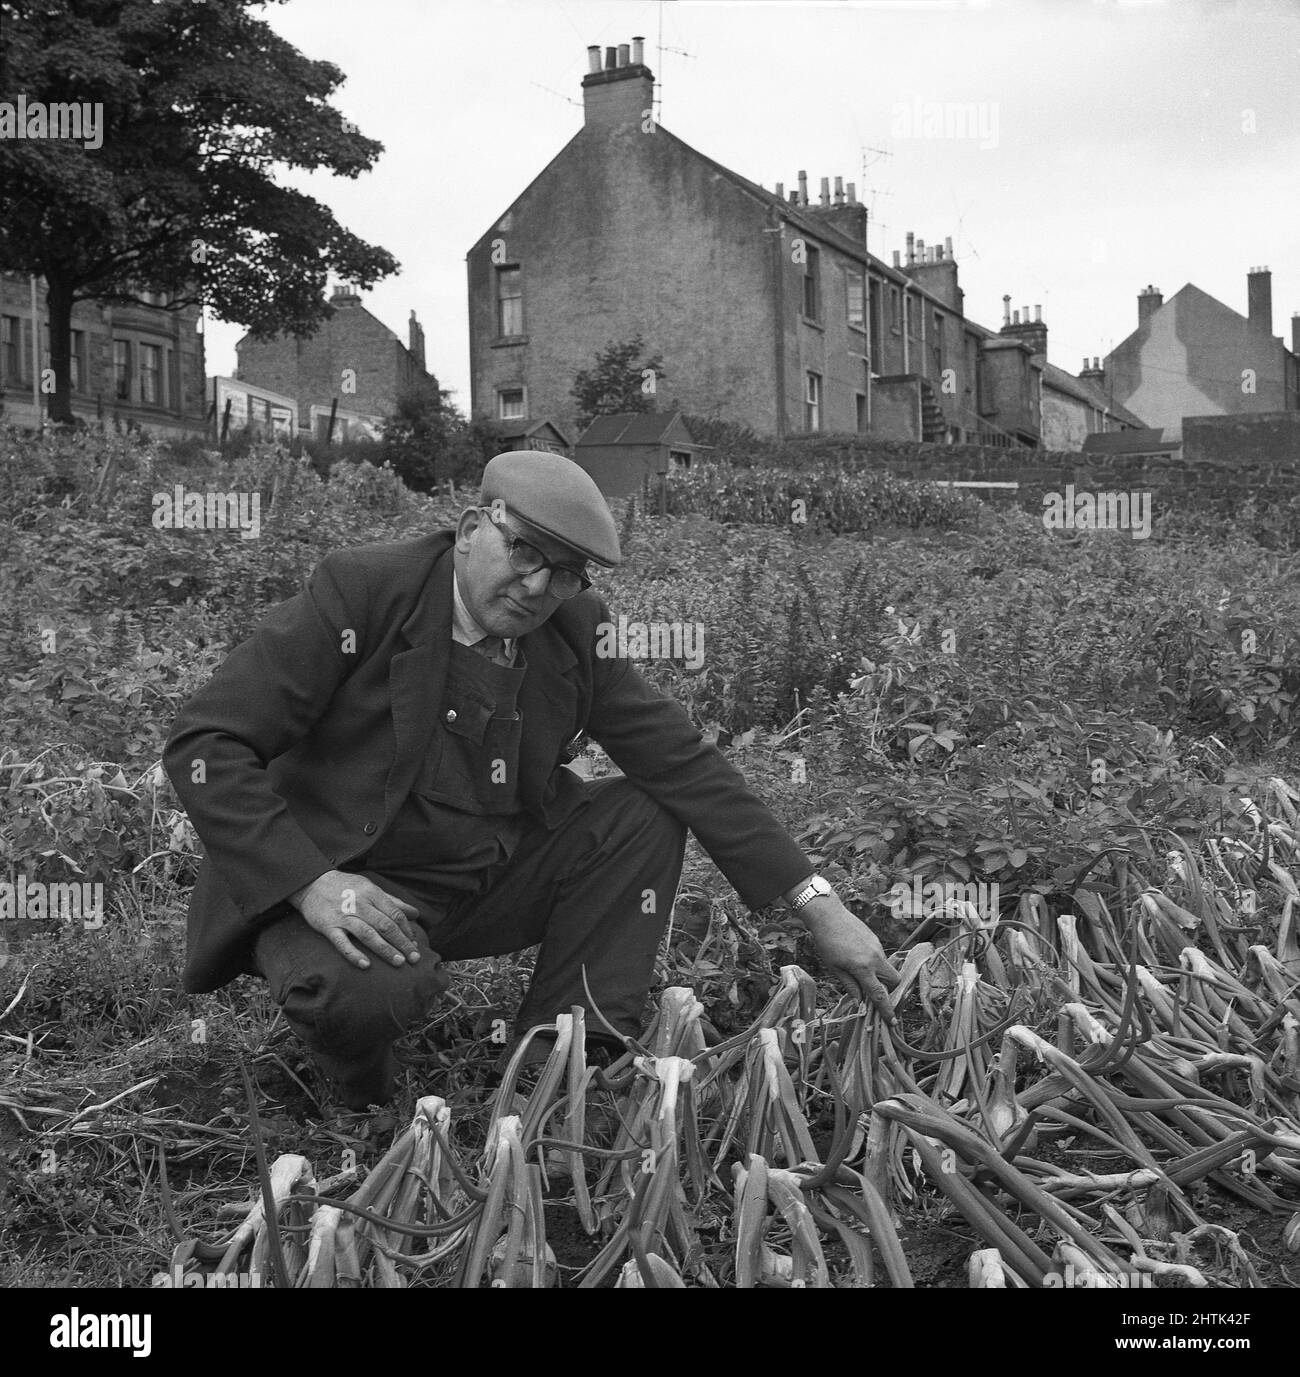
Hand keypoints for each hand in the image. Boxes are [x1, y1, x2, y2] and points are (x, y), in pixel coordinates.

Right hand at [289, 870, 421, 970]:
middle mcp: (360, 904)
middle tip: (414, 958)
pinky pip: (342, 942)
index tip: (415, 945)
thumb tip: (416, 913)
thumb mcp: (371, 888)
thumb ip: (393, 902)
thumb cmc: (347, 887)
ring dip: (385, 949)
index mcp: (372, 893)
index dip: (407, 931)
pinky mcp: (328, 927)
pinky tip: (365, 965)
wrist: (312, 883)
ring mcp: (344, 916)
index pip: (395, 914)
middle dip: (402, 943)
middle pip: (386, 925)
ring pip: (368, 934)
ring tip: (399, 962)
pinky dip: (354, 954)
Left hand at [794, 891, 899, 1020]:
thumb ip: (850, 986)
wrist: (828, 915)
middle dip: (890, 991)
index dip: (886, 1010)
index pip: (879, 995)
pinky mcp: (876, 940)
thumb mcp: (834, 968)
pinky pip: (881, 958)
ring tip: (862, 975)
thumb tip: (860, 1003)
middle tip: (877, 994)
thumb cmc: (826, 942)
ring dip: (881, 977)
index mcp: (863, 968)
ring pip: (888, 969)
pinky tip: (859, 960)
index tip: (892, 1022)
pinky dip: (876, 965)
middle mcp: (875, 959)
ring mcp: (878, 948)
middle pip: (894, 981)